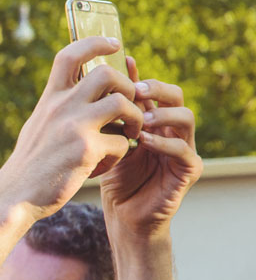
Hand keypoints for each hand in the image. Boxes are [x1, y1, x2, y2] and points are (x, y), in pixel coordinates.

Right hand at [0, 37, 143, 219]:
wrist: (16, 196)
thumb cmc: (31, 165)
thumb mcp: (39, 126)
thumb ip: (59, 107)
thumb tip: (80, 90)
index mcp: (50, 99)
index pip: (70, 55)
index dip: (95, 43)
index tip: (114, 43)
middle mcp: (61, 107)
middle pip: (106, 74)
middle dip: (127, 86)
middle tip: (129, 105)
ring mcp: (74, 126)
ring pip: (123, 102)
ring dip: (135, 118)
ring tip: (130, 134)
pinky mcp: (86, 149)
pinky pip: (122, 142)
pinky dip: (121, 154)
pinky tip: (105, 164)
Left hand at [99, 56, 201, 238]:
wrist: (122, 215)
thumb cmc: (112, 177)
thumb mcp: (106, 141)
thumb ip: (106, 116)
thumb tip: (91, 82)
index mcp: (153, 121)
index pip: (154, 90)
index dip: (141, 76)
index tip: (124, 63)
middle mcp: (172, 131)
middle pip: (175, 96)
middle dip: (156, 90)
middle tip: (135, 92)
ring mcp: (184, 149)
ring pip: (185, 118)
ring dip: (162, 114)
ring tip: (140, 118)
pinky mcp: (189, 171)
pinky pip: (183, 150)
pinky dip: (163, 143)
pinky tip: (144, 141)